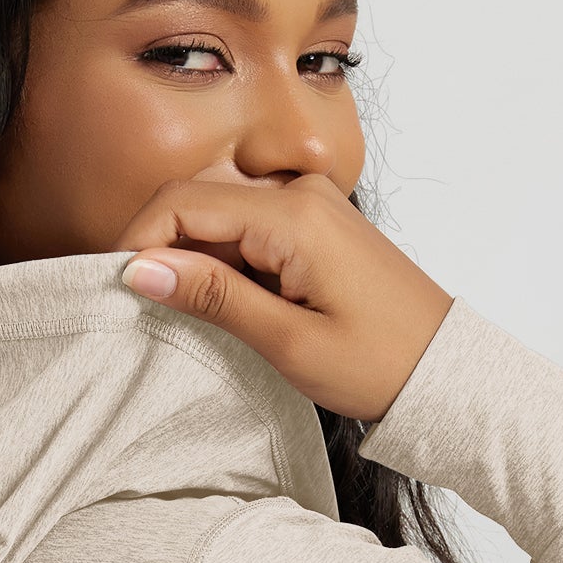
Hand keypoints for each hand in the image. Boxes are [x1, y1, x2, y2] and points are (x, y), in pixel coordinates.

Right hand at [116, 174, 451, 422]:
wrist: (445, 370)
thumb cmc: (379, 364)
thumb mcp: (288, 341)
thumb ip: (212, 297)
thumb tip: (140, 268)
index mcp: (292, 215)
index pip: (183, 203)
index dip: (138, 241)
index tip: (117, 290)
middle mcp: (300, 191)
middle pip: (197, 200)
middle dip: (160, 248)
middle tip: (145, 308)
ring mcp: (310, 202)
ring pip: (220, 214)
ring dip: (194, 257)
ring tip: (193, 314)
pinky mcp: (316, 222)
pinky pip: (249, 225)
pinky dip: (225, 260)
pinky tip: (229, 304)